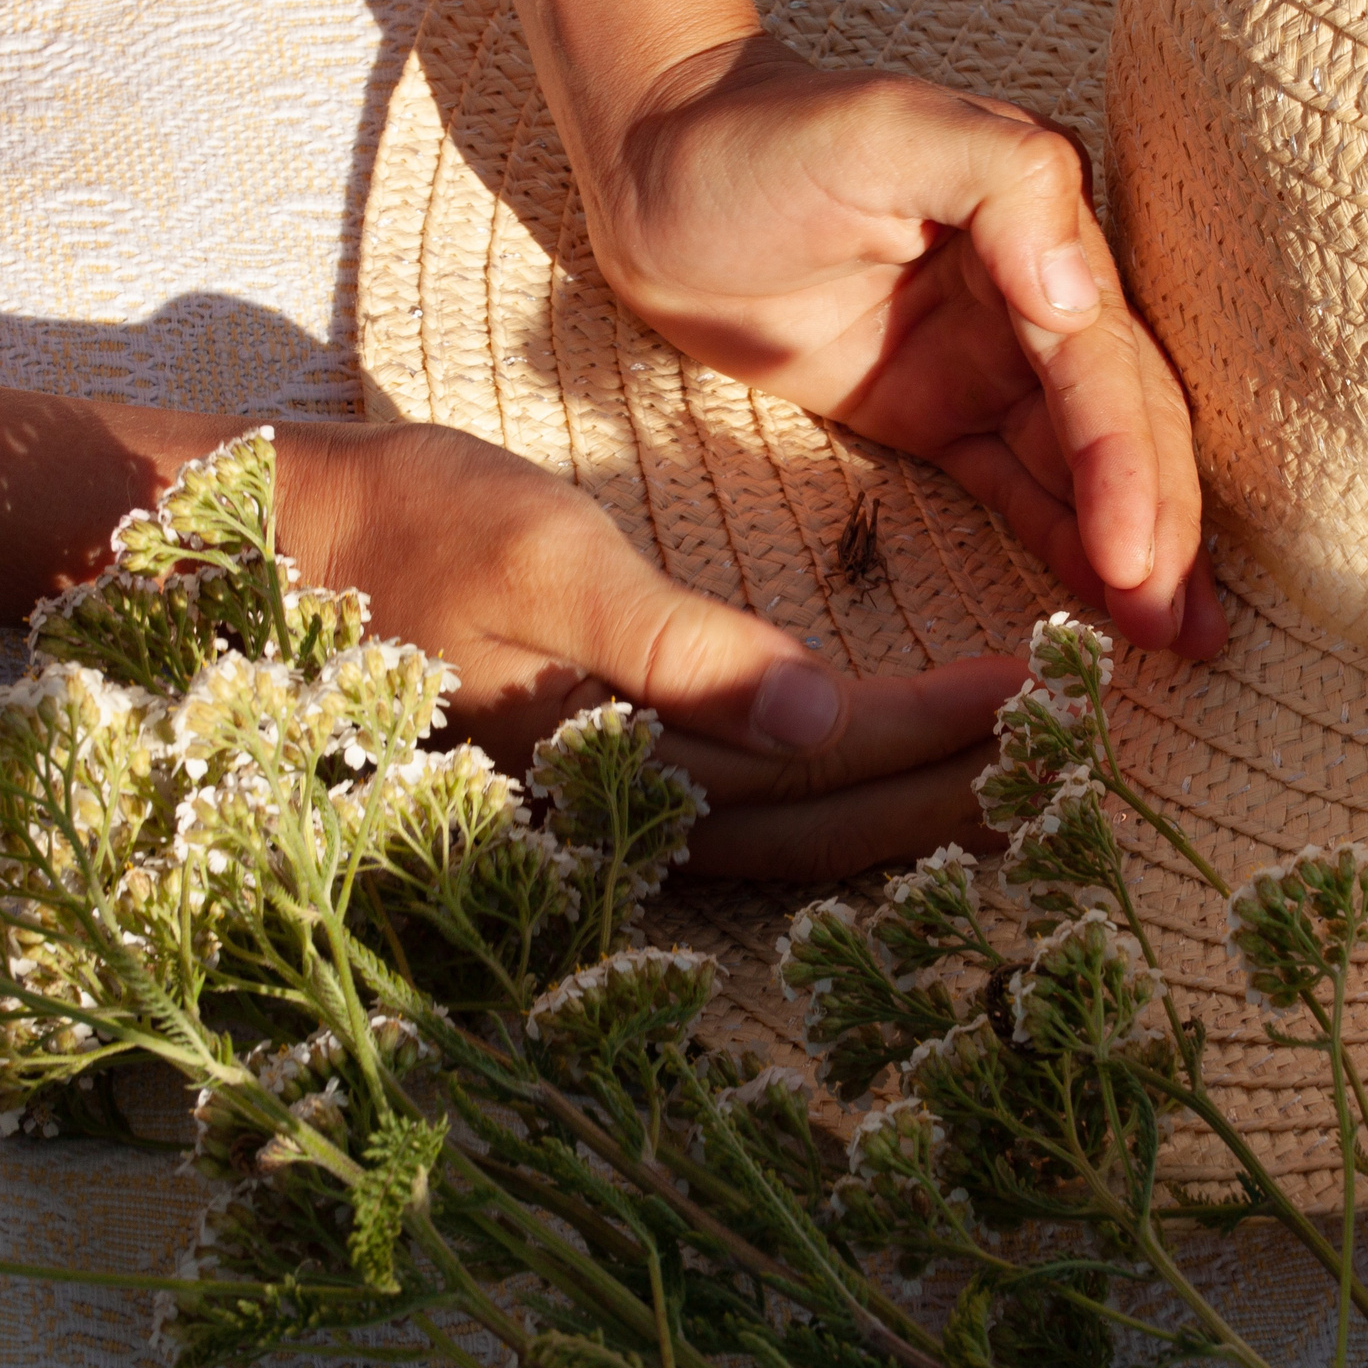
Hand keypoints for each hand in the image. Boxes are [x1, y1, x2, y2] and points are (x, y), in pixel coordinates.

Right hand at [278, 423, 1027, 880]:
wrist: (285, 556)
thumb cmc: (415, 527)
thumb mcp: (548, 562)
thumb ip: (683, 652)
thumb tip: (818, 721)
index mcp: (627, 755)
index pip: (832, 754)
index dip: (946, 726)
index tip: (1047, 683)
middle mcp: (632, 817)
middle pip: (837, 822)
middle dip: (964, 788)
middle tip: (1083, 750)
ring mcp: (616, 820)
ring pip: (805, 840)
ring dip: (918, 813)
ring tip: (1026, 782)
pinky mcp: (604, 795)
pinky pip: (759, 826)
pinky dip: (845, 810)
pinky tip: (899, 786)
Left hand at [584, 37, 1225, 659]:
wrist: (656, 167)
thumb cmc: (764, 135)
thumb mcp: (888, 128)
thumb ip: (1004, 182)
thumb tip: (1082, 297)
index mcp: (1041, 230)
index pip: (1105, 371)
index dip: (1130, 472)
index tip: (1138, 563)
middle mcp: (1034, 298)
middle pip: (1122, 427)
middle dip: (1161, 531)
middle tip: (1187, 634)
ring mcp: (983, 360)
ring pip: (1083, 468)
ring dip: (1133, 550)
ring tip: (1175, 639)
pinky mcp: (932, 409)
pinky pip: (1016, 484)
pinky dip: (1064, 540)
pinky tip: (1105, 599)